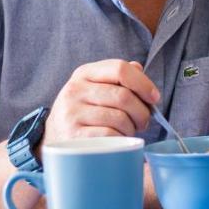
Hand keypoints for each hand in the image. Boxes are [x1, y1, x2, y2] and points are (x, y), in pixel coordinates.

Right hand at [43, 59, 158, 148]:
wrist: (54, 136)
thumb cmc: (85, 110)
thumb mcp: (96, 87)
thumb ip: (118, 77)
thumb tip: (138, 69)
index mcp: (84, 73)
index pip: (120, 69)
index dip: (143, 83)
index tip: (154, 98)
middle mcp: (75, 90)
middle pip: (124, 96)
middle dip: (142, 112)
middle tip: (144, 121)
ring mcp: (72, 113)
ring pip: (119, 118)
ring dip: (132, 128)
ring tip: (129, 131)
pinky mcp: (73, 136)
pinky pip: (110, 135)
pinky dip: (121, 139)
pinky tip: (118, 140)